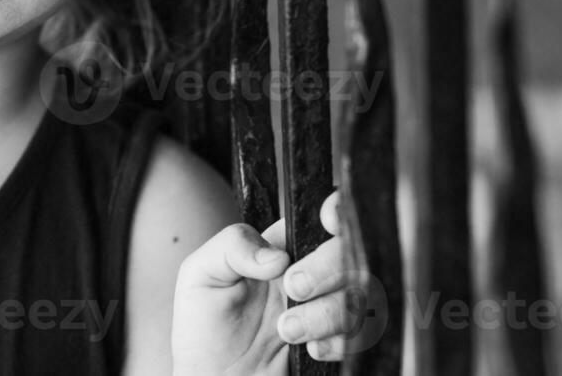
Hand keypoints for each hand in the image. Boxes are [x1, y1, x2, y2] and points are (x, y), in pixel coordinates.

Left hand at [170, 190, 362, 373]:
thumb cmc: (204, 329)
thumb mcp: (199, 275)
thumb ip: (231, 247)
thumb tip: (278, 255)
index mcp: (283, 247)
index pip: (323, 216)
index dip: (336, 212)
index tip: (328, 222)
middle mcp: (311, 273)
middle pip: (349, 251)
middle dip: (327, 270)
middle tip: (292, 290)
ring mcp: (326, 308)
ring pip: (360, 295)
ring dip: (326, 314)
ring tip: (286, 331)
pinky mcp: (336, 342)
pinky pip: (361, 336)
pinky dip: (337, 343)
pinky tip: (309, 349)